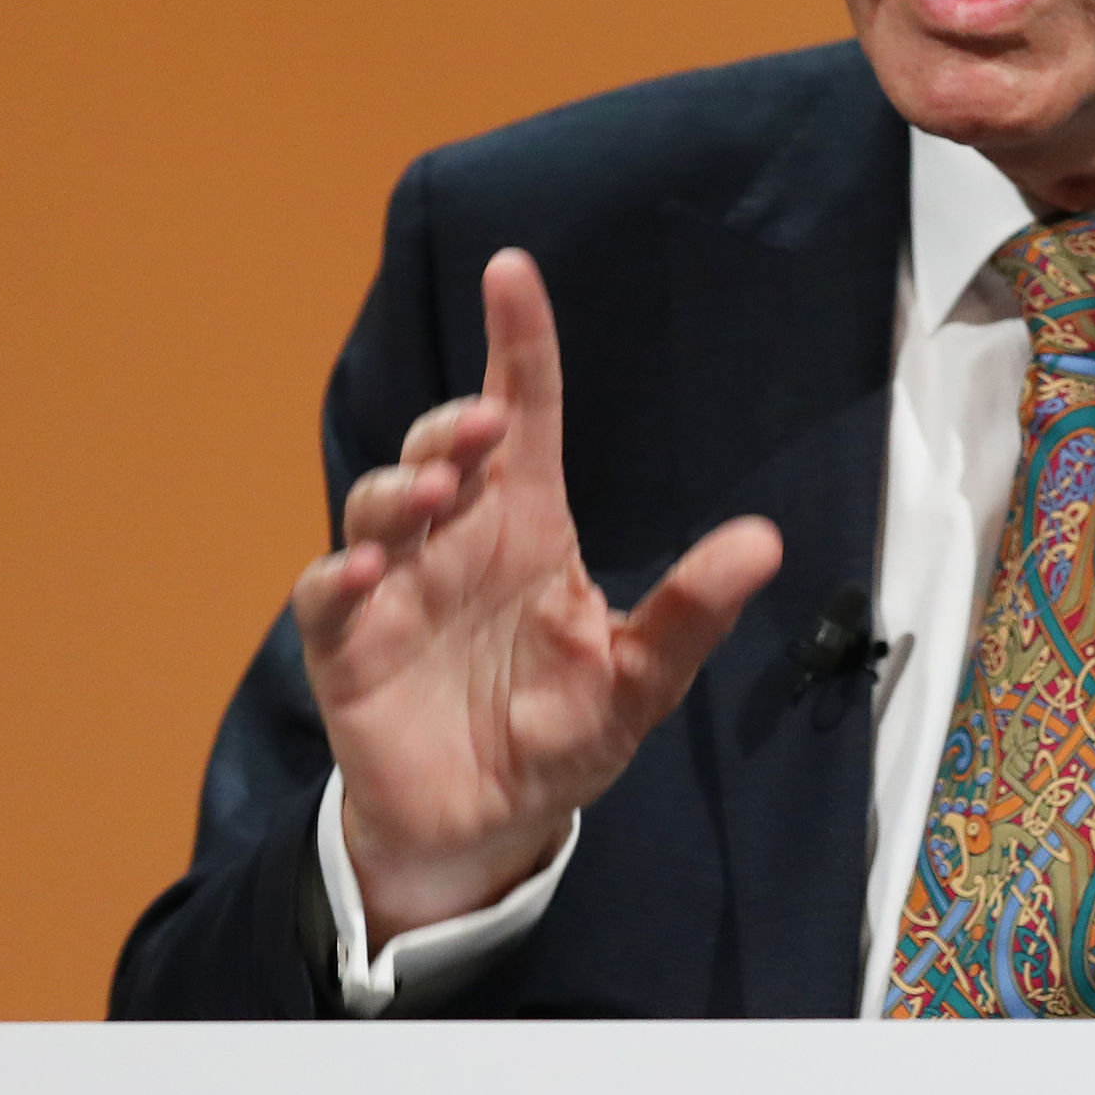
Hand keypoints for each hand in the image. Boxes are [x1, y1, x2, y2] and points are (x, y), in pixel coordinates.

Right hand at [292, 247, 781, 941]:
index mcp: (527, 528)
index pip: (523, 416)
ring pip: (380, 504)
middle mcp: (457, 541)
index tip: (513, 270)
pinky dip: (342, 573)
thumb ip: (691, 613)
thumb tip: (765, 542)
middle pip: (441, 448)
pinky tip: (373, 570)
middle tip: (478, 430)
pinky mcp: (349, 646)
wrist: (486, 824)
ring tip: (433, 493)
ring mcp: (397, 588)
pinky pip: (329, 594)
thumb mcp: (640, 679)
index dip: (517, 343)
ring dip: (400, 487)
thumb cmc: (560, 733)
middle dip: (450, 423)